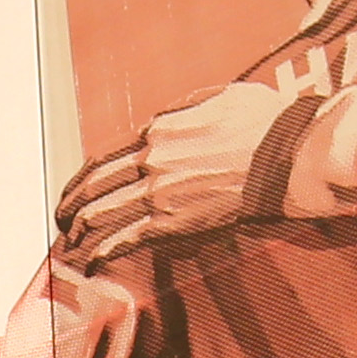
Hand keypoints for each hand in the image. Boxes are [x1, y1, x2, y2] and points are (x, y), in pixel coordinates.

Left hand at [58, 83, 292, 265]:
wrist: (294, 156)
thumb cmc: (271, 124)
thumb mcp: (225, 97)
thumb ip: (192, 108)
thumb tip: (174, 117)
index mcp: (161, 130)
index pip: (112, 155)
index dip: (92, 175)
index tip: (84, 186)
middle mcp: (152, 161)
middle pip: (96, 183)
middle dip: (74, 200)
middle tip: (62, 213)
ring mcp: (160, 193)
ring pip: (103, 212)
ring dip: (80, 227)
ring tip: (68, 239)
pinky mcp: (174, 223)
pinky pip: (127, 239)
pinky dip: (104, 250)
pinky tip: (91, 260)